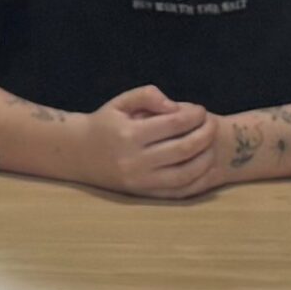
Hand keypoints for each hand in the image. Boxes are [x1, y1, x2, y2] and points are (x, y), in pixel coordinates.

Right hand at [76, 86, 220, 198]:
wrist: (78, 154)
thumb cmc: (104, 124)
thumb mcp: (120, 102)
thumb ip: (147, 95)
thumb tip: (174, 106)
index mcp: (129, 134)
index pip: (173, 124)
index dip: (194, 116)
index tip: (201, 110)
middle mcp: (135, 160)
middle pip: (183, 149)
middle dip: (204, 135)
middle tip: (212, 125)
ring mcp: (140, 180)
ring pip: (184, 174)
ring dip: (205, 159)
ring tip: (211, 145)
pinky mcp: (143, 194)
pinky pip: (177, 192)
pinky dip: (195, 181)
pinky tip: (203, 167)